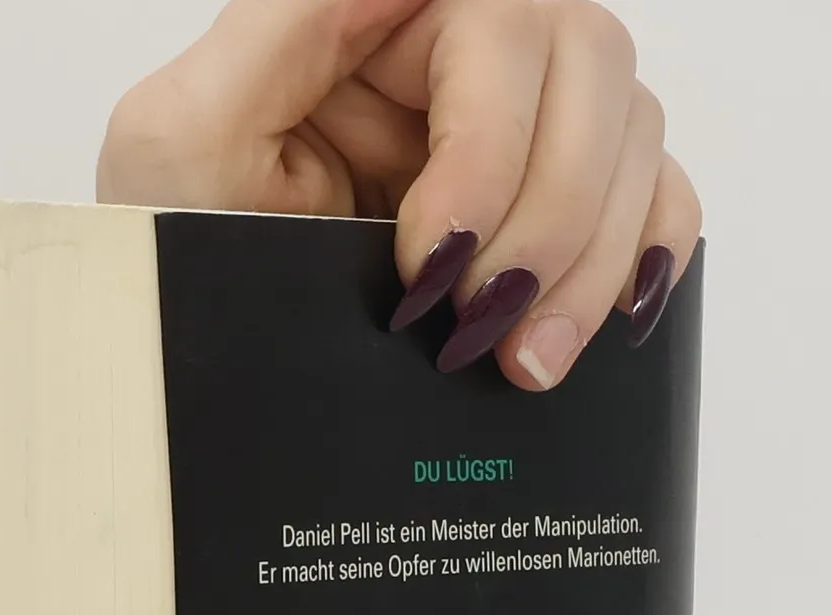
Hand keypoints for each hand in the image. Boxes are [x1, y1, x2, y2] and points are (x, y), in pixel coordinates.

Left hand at [97, 0, 699, 388]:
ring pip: (632, 137)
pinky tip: (605, 323)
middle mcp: (464, 47)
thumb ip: (285, 27)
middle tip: (480, 330)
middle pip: (590, 70)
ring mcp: (523, 120)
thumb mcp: (184, 135)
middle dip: (547, 222)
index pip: (500, 27)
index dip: (486, 153)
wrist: (198, 347)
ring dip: (594, 261)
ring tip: (526, 362)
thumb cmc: (173, 242)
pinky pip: (657, 191)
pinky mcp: (558, 197)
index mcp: (383, 8)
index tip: (429, 266)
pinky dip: (649, 254)